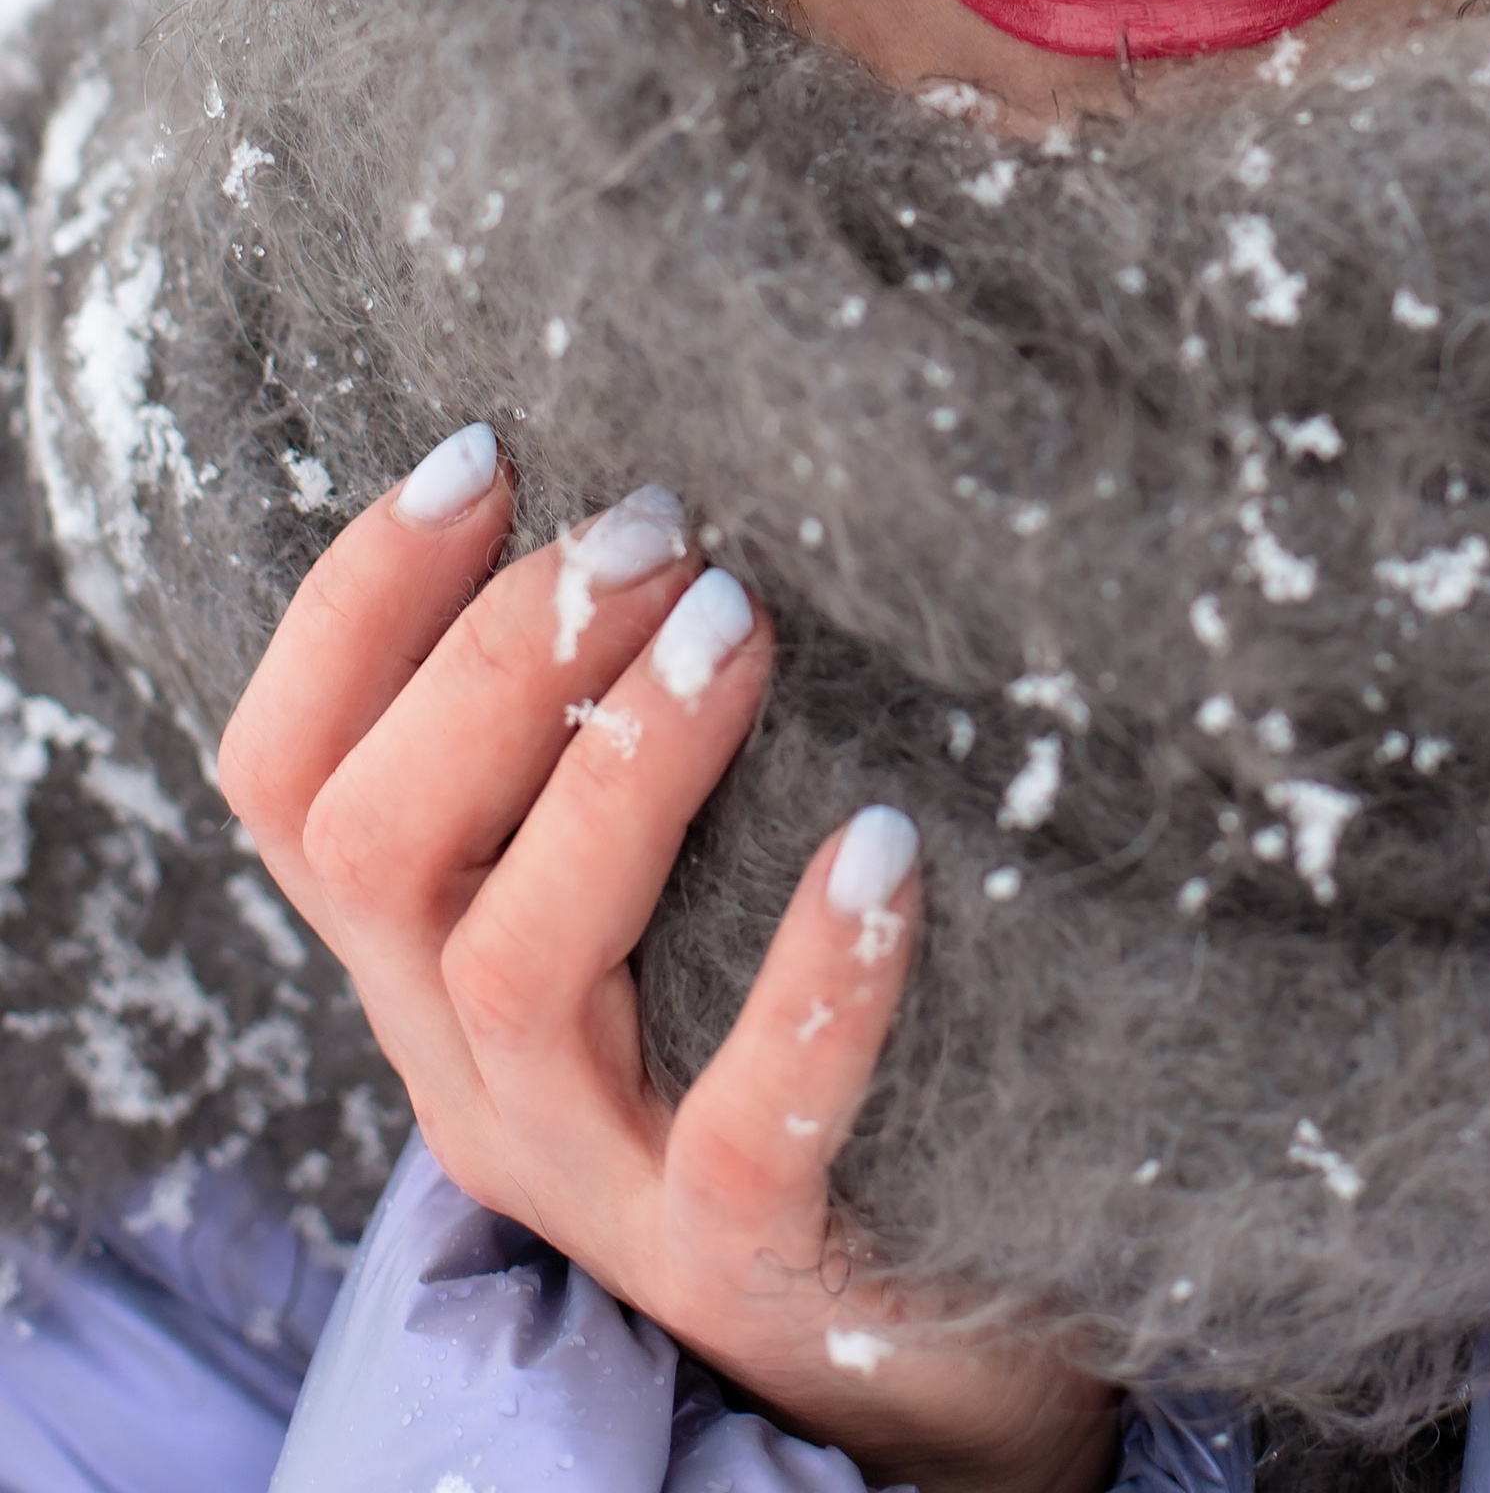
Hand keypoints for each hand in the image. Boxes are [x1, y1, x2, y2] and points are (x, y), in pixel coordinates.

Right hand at [218, 431, 1119, 1492]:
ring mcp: (598, 1176)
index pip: (288, 782)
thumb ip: (601, 743)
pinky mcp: (746, 1259)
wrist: (899, 1340)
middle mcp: (471, 1068)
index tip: (482, 450)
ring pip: (518, 962)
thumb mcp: (644, 894)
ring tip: (740, 624)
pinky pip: (744, 1127)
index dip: (352, 607)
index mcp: (421, 962)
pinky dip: (810, 978)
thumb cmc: (766, 1040)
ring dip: (622, 765)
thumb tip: (661, 499)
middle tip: (654, 526)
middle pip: (380, 847)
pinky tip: (881, 847)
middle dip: (499, 654)